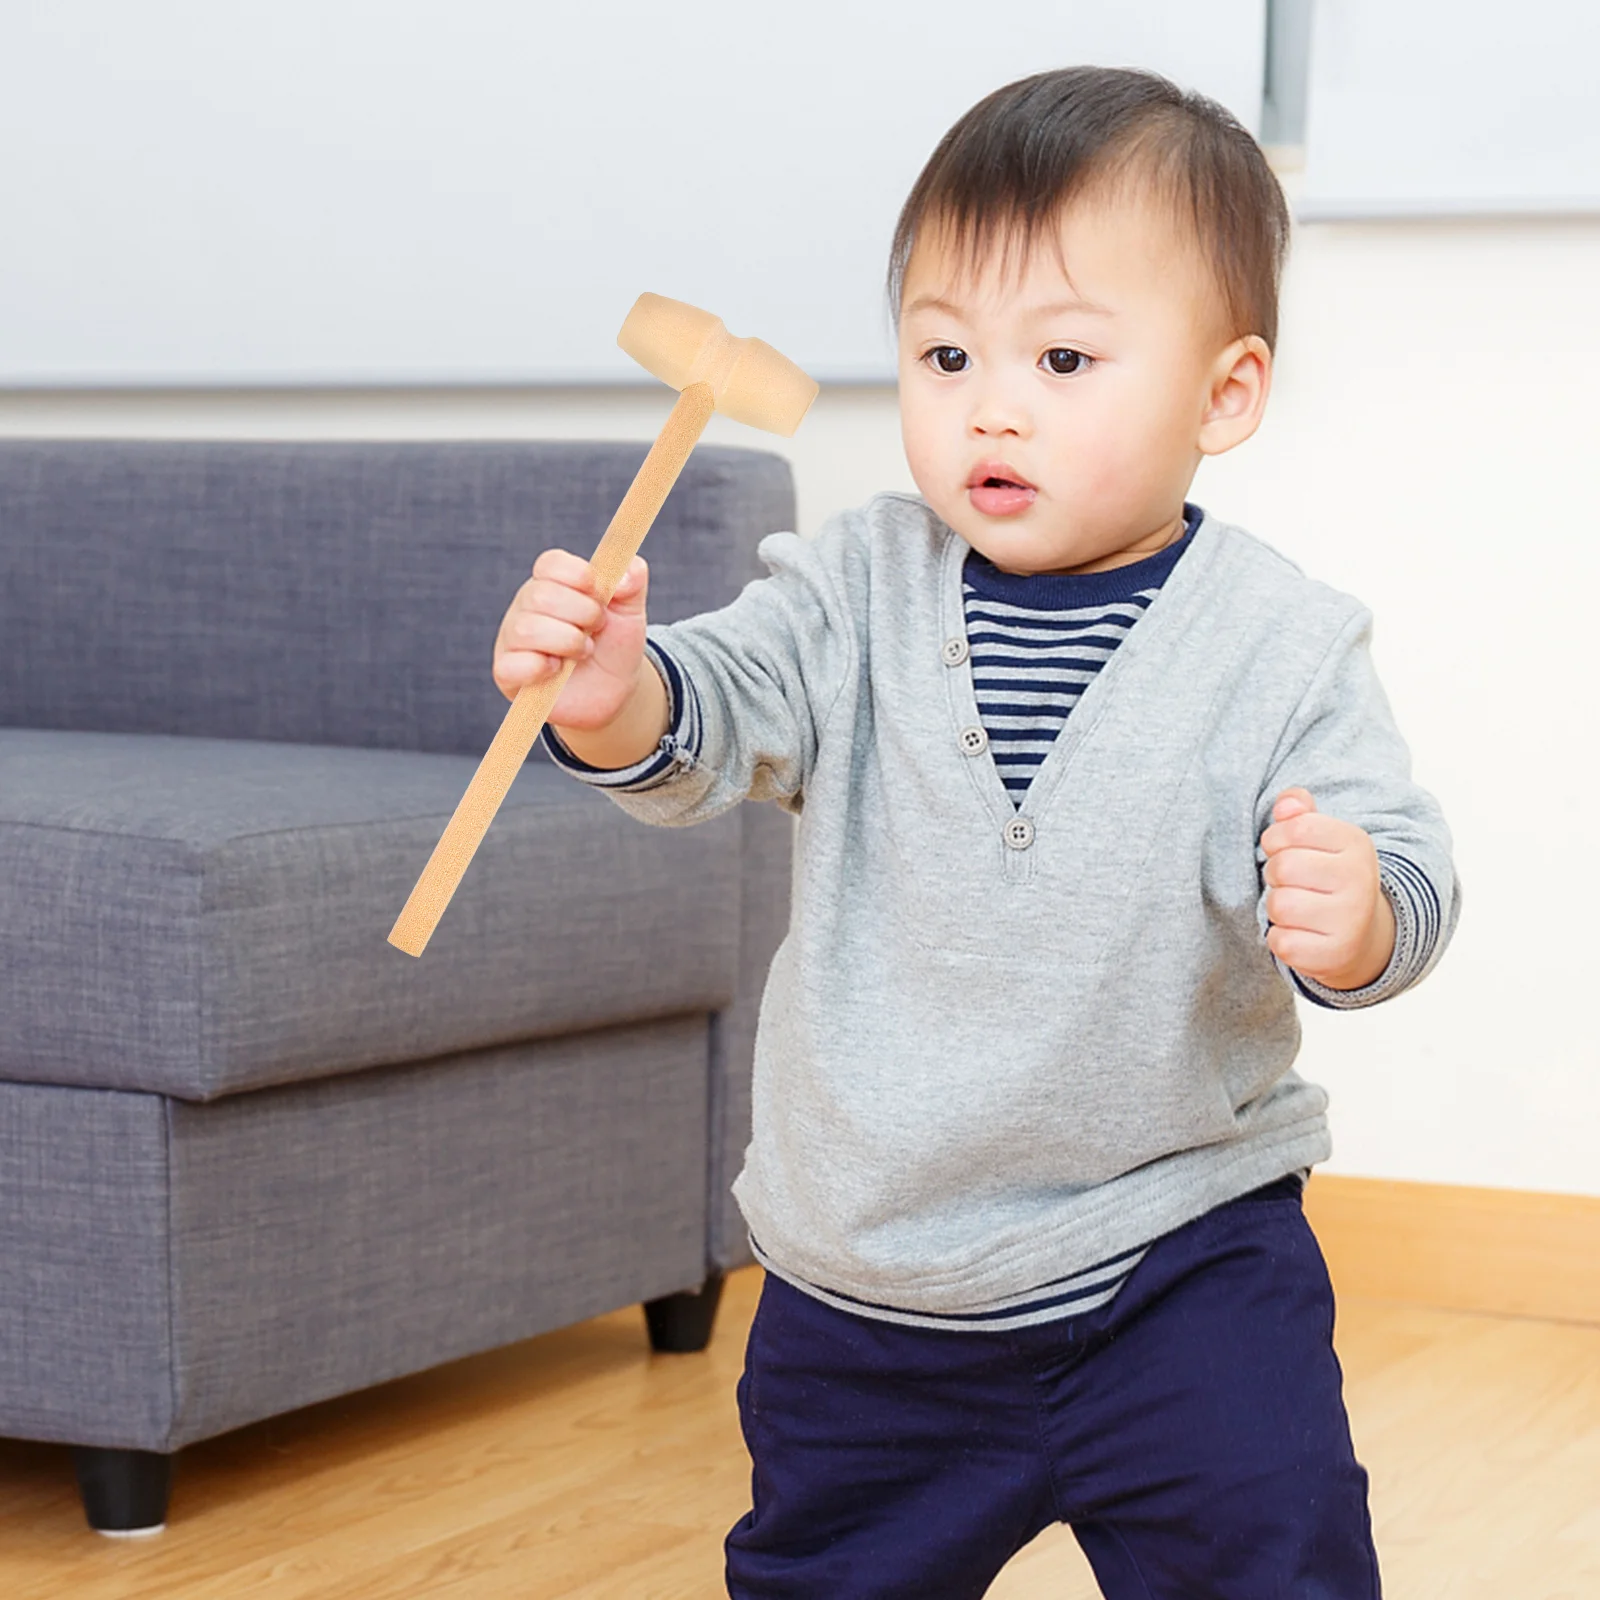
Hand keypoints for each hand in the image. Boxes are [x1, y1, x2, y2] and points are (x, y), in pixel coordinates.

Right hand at [492, 549, 649, 729]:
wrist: (612, 690)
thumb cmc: (614, 644)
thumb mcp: (630, 609)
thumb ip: (633, 579)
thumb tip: (621, 577)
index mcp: (552, 582)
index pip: (550, 564)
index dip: (578, 576)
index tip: (601, 594)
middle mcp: (526, 605)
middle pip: (541, 595)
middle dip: (582, 614)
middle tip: (597, 629)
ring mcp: (513, 638)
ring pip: (527, 629)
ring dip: (567, 642)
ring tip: (584, 652)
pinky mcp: (508, 672)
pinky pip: (510, 665)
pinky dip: (538, 667)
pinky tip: (556, 669)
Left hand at [1259, 788, 1395, 989]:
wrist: (1361, 935)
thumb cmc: (1327, 878)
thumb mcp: (1320, 839)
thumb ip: (1299, 813)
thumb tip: (1286, 804)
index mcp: (1356, 843)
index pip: (1295, 827)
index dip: (1276, 839)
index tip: (1286, 849)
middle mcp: (1360, 880)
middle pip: (1282, 867)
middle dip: (1276, 875)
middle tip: (1293, 884)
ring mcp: (1351, 920)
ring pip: (1279, 905)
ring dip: (1278, 908)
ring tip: (1299, 909)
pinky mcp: (1335, 954)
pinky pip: (1281, 941)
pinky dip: (1281, 938)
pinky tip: (1302, 934)